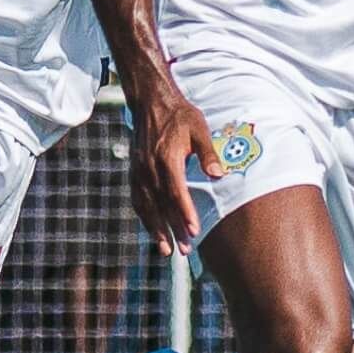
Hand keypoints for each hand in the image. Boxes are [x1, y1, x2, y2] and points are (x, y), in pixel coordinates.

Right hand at [128, 81, 221, 255]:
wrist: (151, 101)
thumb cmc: (180, 115)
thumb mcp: (199, 128)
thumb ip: (208, 153)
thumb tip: (219, 175)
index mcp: (166, 158)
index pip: (176, 193)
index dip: (184, 214)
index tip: (194, 231)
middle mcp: (149, 168)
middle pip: (161, 205)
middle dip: (172, 230)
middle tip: (184, 250)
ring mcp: (139, 171)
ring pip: (146, 206)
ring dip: (155, 229)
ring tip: (165, 250)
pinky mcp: (134, 171)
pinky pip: (137, 199)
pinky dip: (144, 217)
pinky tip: (151, 229)